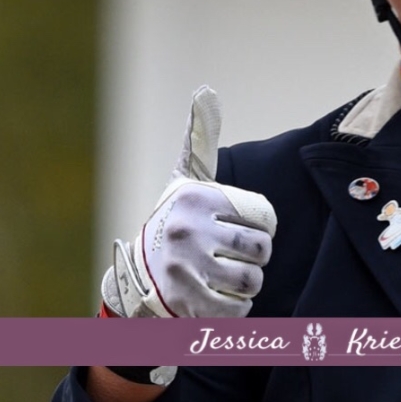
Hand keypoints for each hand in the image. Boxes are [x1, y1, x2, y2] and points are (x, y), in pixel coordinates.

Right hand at [103, 87, 276, 317]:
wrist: (136, 276)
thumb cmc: (175, 222)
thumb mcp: (186, 180)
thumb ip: (201, 140)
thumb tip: (205, 92)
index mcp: (196, 197)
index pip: (264, 215)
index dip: (262, 226)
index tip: (243, 228)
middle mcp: (187, 230)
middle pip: (260, 249)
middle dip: (256, 255)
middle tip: (239, 254)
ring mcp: (186, 268)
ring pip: (252, 279)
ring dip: (247, 281)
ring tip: (230, 273)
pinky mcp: (186, 303)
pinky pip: (238, 309)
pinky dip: (237, 305)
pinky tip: (221, 294)